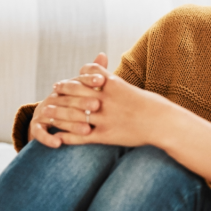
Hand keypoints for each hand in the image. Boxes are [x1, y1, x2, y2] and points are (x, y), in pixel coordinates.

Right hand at [28, 53, 110, 147]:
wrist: (46, 118)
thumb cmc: (72, 103)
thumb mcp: (83, 90)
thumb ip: (94, 74)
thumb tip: (103, 53)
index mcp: (65, 88)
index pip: (77, 81)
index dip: (88, 79)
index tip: (102, 80)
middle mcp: (53, 98)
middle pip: (68, 99)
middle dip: (83, 102)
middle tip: (97, 105)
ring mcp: (43, 111)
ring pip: (57, 117)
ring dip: (72, 125)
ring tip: (87, 131)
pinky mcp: (36, 126)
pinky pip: (40, 132)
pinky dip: (48, 138)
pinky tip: (58, 144)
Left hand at [37, 53, 174, 147]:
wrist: (164, 124)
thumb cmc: (154, 107)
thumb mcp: (134, 91)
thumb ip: (117, 85)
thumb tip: (107, 80)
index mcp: (114, 84)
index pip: (88, 73)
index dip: (76, 76)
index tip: (67, 78)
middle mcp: (106, 99)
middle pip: (76, 91)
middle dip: (62, 91)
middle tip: (52, 92)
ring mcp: (104, 118)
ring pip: (74, 113)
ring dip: (58, 114)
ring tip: (46, 114)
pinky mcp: (105, 135)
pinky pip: (81, 136)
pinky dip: (68, 136)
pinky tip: (58, 138)